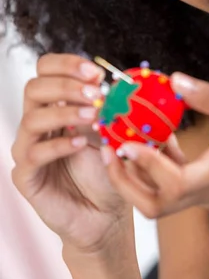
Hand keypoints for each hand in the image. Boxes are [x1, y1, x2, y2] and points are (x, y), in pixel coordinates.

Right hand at [11, 53, 133, 252]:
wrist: (106, 213)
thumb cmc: (108, 168)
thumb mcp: (112, 130)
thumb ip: (108, 106)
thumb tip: (113, 80)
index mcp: (55, 105)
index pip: (46, 70)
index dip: (67, 64)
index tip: (94, 72)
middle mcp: (37, 122)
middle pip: (34, 87)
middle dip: (67, 85)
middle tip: (96, 94)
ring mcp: (28, 148)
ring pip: (32, 118)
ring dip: (65, 112)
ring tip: (94, 117)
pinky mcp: (26, 176)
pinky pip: (34, 154)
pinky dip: (59, 145)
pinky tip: (81, 143)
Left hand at [101, 73, 208, 217]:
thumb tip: (174, 80)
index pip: (172, 185)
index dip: (145, 165)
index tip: (127, 139)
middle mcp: (208, 191)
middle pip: (154, 205)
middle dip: (124, 179)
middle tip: (109, 147)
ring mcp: (207, 195)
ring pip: (159, 200)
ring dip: (136, 174)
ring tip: (123, 140)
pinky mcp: (208, 191)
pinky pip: (172, 188)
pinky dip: (156, 169)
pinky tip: (158, 139)